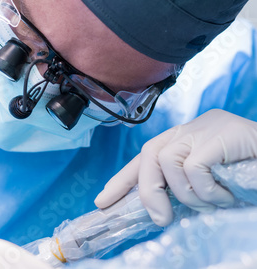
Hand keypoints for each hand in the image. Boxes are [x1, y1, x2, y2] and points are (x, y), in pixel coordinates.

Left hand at [94, 109, 256, 225]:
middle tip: (160, 219)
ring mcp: (204, 127)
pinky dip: (206, 189)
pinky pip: (194, 167)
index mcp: (184, 139)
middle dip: (148, 191)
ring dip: (188, 194)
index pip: (145, 156)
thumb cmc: (246, 176)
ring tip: (213, 202)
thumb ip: (182, 188)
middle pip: (150, 155)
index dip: (123, 179)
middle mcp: (189, 130)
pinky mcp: (219, 133)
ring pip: (169, 163)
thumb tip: (156, 212)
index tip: (104, 201)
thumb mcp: (208, 185)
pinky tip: (226, 195)